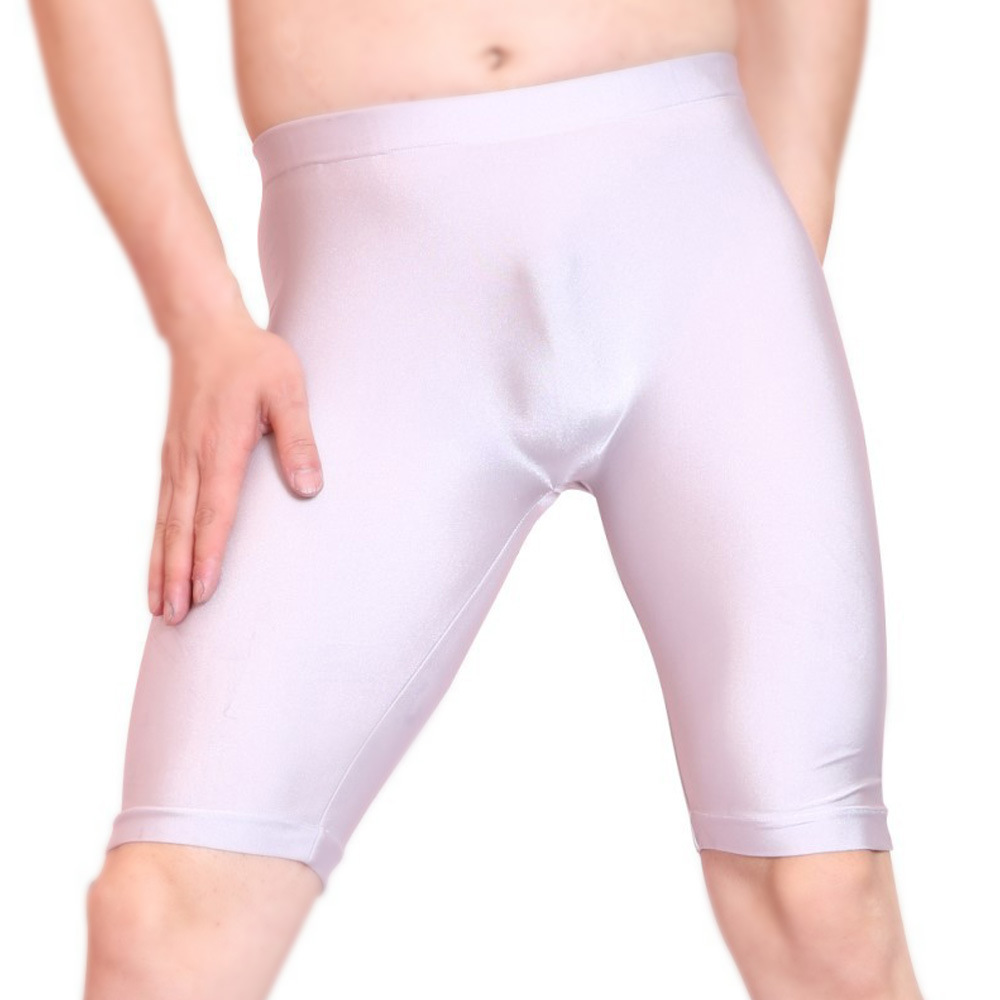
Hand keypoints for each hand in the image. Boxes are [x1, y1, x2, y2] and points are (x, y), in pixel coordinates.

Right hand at [149, 313, 323, 625]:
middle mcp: (191, 459)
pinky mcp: (172, 455)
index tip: (203, 592)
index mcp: (221, 448)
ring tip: (159, 607)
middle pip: (181, 528)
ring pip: (165, 522)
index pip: (215, 513)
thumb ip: (299, 438)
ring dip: (162, 566)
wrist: (204, 327)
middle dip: (177, 576)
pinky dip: (157, 541)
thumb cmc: (253, 358)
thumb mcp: (288, 390)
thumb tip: (310, 486)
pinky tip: (158, 563)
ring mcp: (176, 458)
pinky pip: (161, 506)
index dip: (209, 555)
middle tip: (174, 618)